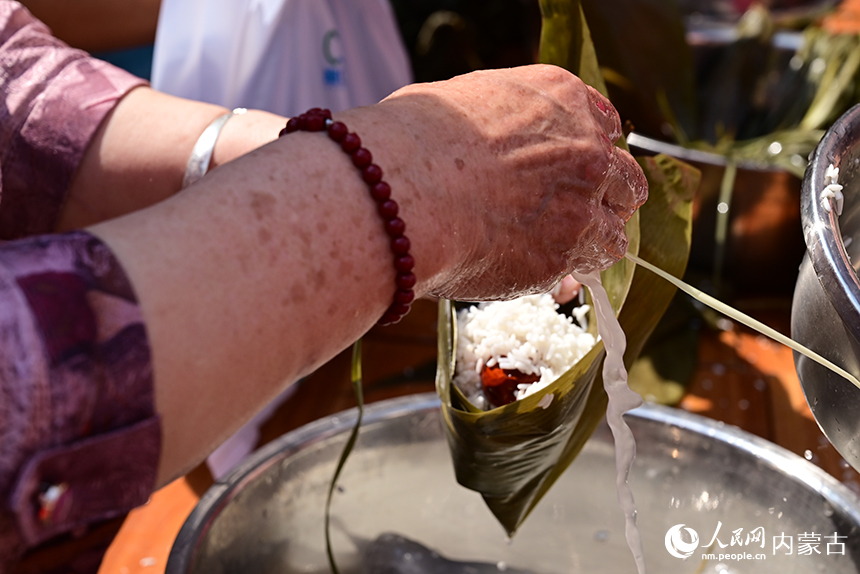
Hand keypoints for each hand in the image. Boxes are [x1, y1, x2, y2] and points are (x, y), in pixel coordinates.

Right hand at [375, 64, 646, 300]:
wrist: (407, 190)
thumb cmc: (411, 140)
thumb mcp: (459, 101)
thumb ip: (496, 120)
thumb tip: (482, 144)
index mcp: (561, 97)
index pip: (601, 125)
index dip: (586, 152)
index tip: (570, 170)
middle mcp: (585, 147)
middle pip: (623, 179)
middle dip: (603, 199)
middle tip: (573, 215)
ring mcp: (582, 203)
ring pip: (614, 232)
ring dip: (591, 243)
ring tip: (559, 254)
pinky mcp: (565, 255)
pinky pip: (584, 272)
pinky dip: (568, 277)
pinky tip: (544, 282)